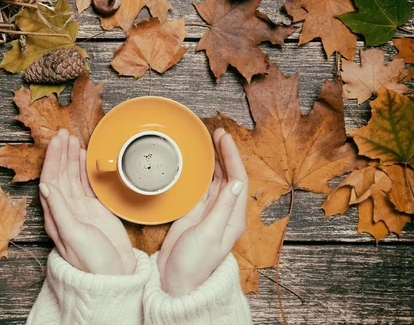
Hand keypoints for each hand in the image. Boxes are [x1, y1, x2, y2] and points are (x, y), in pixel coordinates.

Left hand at [39, 129, 135, 274]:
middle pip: (61, 174)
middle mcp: (65, 209)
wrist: (113, 276)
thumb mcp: (74, 234)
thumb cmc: (92, 262)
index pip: (51, 179)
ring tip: (74, 140)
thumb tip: (45, 185)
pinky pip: (87, 184)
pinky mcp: (95, 211)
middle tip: (65, 133)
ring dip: (72, 158)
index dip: (53, 158)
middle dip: (62, 152)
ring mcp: (80, 209)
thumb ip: (60, 209)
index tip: (58, 140)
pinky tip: (85, 158)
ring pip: (73, 177)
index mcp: (56, 215)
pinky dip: (85, 169)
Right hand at [157, 128, 247, 295]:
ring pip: (215, 179)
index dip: (232, 157)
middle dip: (224, 153)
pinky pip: (201, 187)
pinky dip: (200, 172)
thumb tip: (234, 181)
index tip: (224, 138)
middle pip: (229, 175)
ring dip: (214, 160)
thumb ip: (221, 208)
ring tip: (208, 141)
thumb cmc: (193, 264)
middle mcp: (224, 212)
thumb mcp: (208, 235)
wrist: (175, 281)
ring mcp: (210, 212)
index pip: (238, 179)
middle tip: (216, 132)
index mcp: (233, 218)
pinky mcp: (195, 213)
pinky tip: (197, 162)